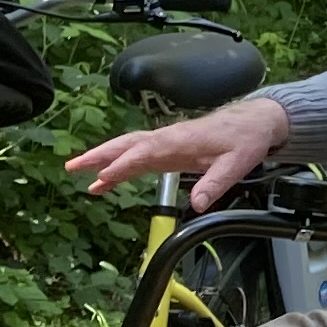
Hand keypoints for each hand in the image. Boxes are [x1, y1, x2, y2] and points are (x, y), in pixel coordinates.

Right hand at [69, 89, 288, 199]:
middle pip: (126, 145)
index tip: (103, 176)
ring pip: (126, 148)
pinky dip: (117, 167)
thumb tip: (198, 204)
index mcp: (180, 140)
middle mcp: (166, 139)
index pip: (145, 152)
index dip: (123, 164)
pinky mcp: (166, 150)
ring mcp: (164, 143)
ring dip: (100, 158)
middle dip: (98, 155)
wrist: (254, 122)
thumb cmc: (244, 139)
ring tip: (75, 171)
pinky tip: (102, 182)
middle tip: (72, 166)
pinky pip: (136, 157)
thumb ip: (216, 183)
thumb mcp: (237, 164)